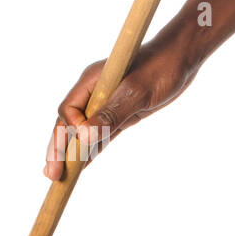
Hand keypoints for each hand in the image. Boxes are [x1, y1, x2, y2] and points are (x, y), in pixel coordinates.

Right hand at [43, 32, 196, 179]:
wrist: (182, 59)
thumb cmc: (160, 68)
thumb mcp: (136, 93)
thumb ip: (110, 115)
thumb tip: (82, 138)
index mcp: (91, 81)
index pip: (68, 110)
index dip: (71, 129)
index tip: (83, 142)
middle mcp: (93, 93)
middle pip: (68, 123)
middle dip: (58, 148)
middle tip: (52, 174)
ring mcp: (105, 104)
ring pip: (82, 132)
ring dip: (71, 153)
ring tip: (59, 177)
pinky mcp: (119, 113)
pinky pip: (100, 134)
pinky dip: (90, 150)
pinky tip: (81, 167)